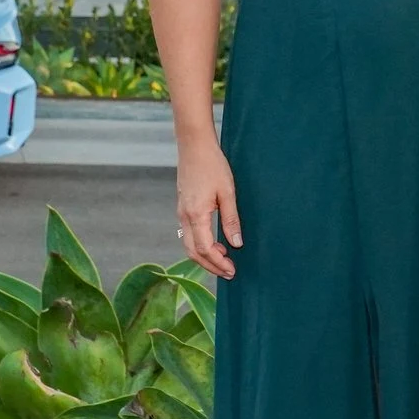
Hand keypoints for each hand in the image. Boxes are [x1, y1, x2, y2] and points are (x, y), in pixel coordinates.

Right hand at [175, 142, 242, 278]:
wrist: (194, 146)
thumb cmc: (213, 166)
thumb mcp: (228, 192)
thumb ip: (231, 219)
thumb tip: (236, 244)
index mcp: (196, 215)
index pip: (205, 249)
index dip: (218, 263)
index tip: (232, 270)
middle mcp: (184, 217)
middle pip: (194, 252)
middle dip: (211, 266)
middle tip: (229, 272)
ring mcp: (181, 212)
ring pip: (189, 245)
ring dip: (205, 256)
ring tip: (224, 260)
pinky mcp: (183, 208)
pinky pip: (188, 234)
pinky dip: (200, 245)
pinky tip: (215, 244)